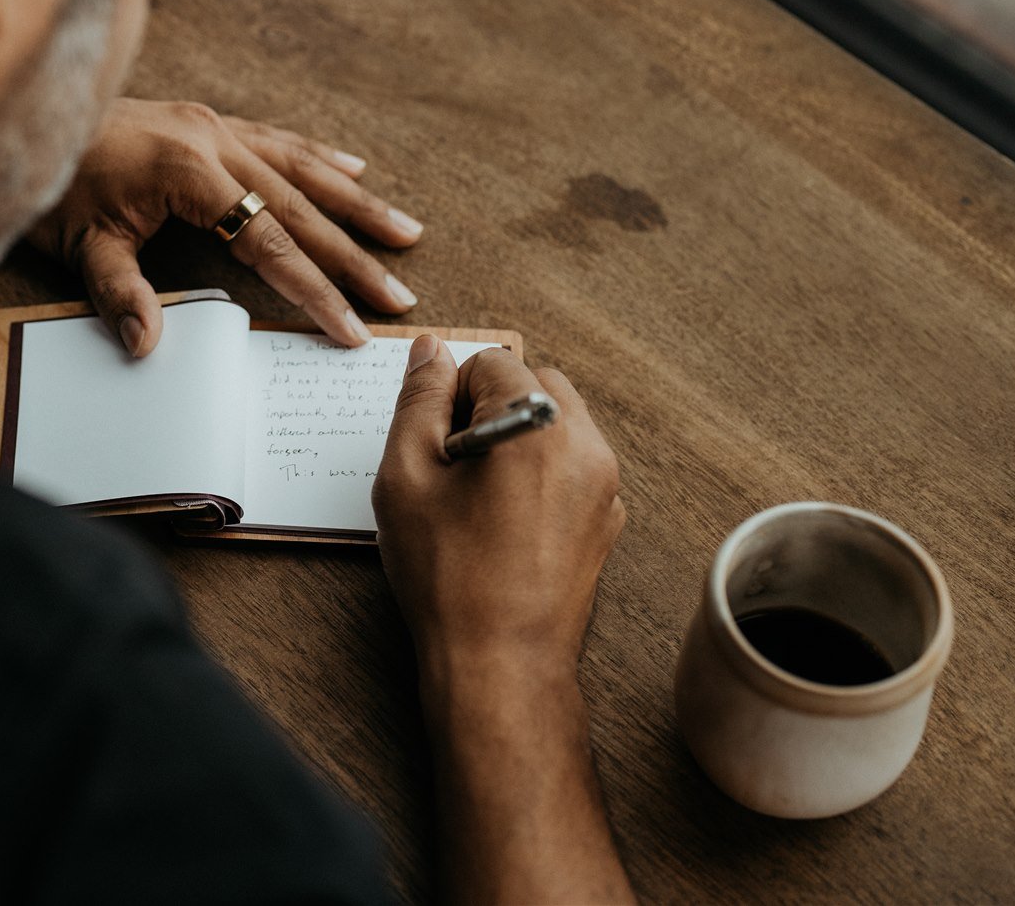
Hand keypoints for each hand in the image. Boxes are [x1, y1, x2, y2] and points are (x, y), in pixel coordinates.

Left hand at [29, 98, 424, 354]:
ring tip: (407, 234)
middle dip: (353, 258)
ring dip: (357, 206)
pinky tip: (355, 173)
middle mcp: (212, 139)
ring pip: (302, 169)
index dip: (313, 288)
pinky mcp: (207, 120)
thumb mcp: (80, 247)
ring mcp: (213, 125)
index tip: (349, 325)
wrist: (28, 118)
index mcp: (187, 171)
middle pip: (300, 208)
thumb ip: (118, 294)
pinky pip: (278, 140)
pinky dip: (320, 159)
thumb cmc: (53, 186)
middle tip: (398, 299)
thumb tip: (148, 346)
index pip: (267, 240)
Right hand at [373, 340, 625, 680]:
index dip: (450, 397)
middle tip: (452, 464)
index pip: (490, 364)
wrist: (500, 664)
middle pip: (533, 383)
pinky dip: (539, 472)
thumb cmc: (448, 575)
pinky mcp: (607, 518)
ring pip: (556, 422)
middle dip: (489, 407)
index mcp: (537, 425)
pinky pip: (572, 464)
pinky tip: (503, 520)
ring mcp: (605, 485)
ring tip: (477, 495)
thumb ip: (418, 400)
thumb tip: (431, 351)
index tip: (434, 445)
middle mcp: (586, 446)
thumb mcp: (407, 476)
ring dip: (516, 436)